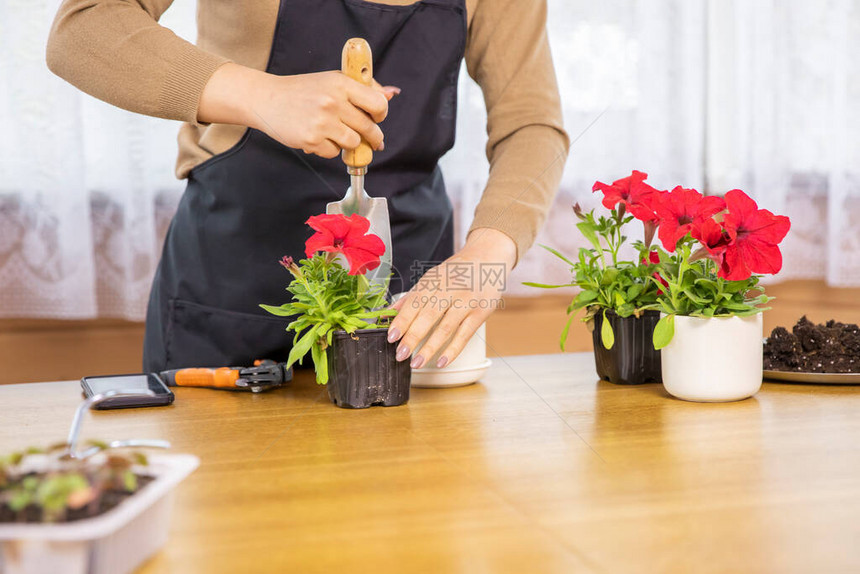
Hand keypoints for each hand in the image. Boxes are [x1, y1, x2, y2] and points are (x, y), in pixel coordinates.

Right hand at [198, 63, 399, 158]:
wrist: (267, 99)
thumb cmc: (303, 90)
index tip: (377, 117)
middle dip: (373, 137)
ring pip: (353, 143)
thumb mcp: (332, 81)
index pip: (378, 104)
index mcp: (341, 84)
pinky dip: (329, 149)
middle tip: (373, 139)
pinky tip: (319, 138)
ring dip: (349, 143)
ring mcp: (322, 122)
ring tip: (337, 134)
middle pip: (369, 128)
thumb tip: (392, 93)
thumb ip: (363, 88)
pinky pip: (333, 152)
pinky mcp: (311, 139)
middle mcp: (333, 102)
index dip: (381, 114)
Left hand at [387, 228, 516, 368]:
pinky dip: (452, 350)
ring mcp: (467, 301)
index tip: (391, 337)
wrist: (488, 257)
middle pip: (428, 316)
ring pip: (446, 328)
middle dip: (412, 337)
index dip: (402, 321)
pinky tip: (441, 362)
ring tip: (417, 363)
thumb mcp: (432, 277)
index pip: (414, 302)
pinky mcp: (481, 312)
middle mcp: (450, 289)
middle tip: (400, 354)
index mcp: (434, 280)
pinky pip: (465, 335)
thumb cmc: (457, 271)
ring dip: (430, 348)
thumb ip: (411, 296)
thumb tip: (388, 314)